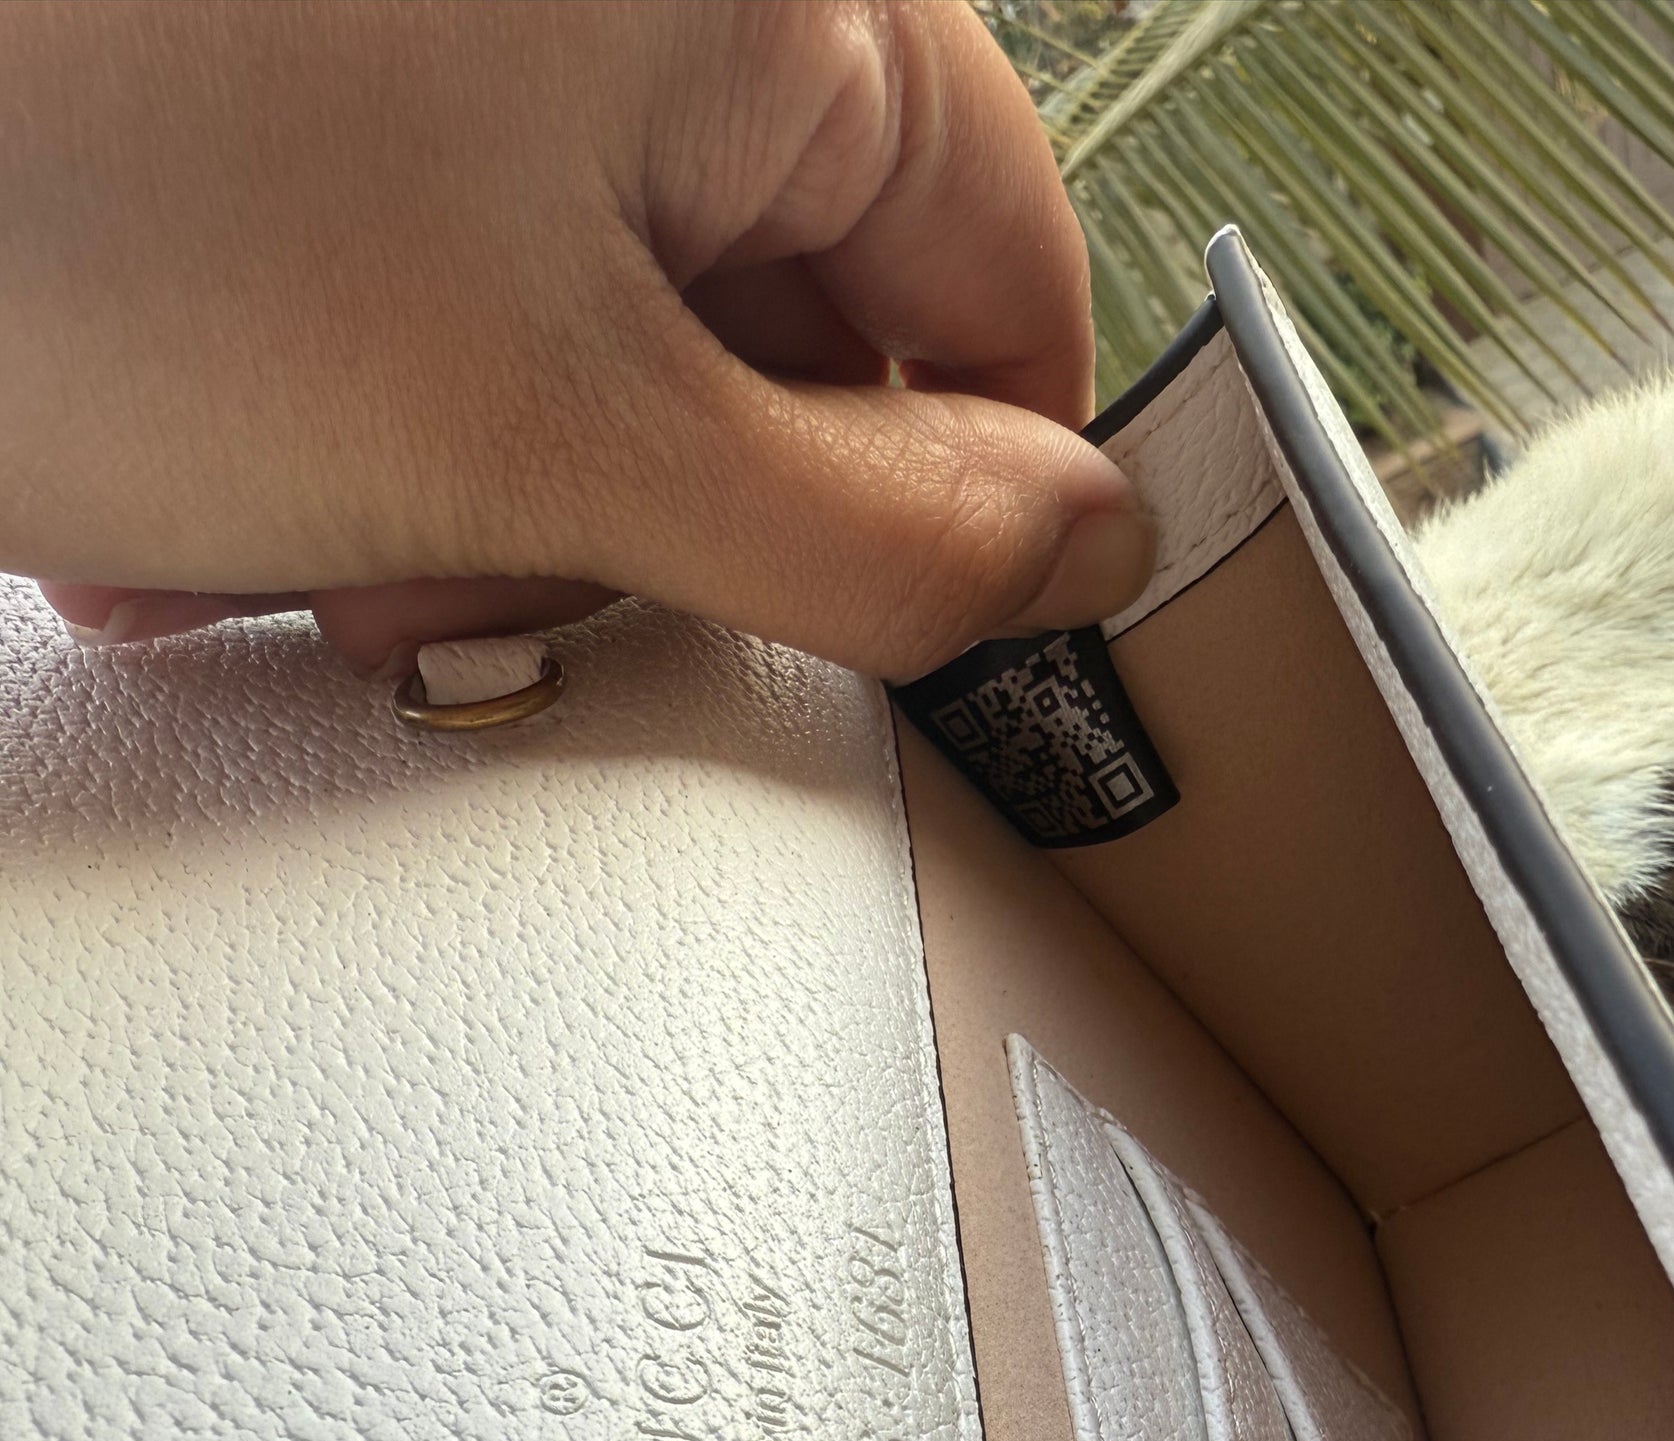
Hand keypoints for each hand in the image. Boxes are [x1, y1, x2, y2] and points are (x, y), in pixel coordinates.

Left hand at [2, 0, 1150, 676]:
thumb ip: (872, 534)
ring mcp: (463, 62)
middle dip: (645, 523)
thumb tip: (1070, 561)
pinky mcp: (324, 127)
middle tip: (503, 566)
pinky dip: (352, 451)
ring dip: (468, 515)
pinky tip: (220, 476)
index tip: (872, 640)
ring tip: (306, 521)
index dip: (945, 506)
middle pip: (790, 336)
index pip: (1004, 285)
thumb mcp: (555, 433)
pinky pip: (440, 337)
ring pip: (599, 370)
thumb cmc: (79, 201)